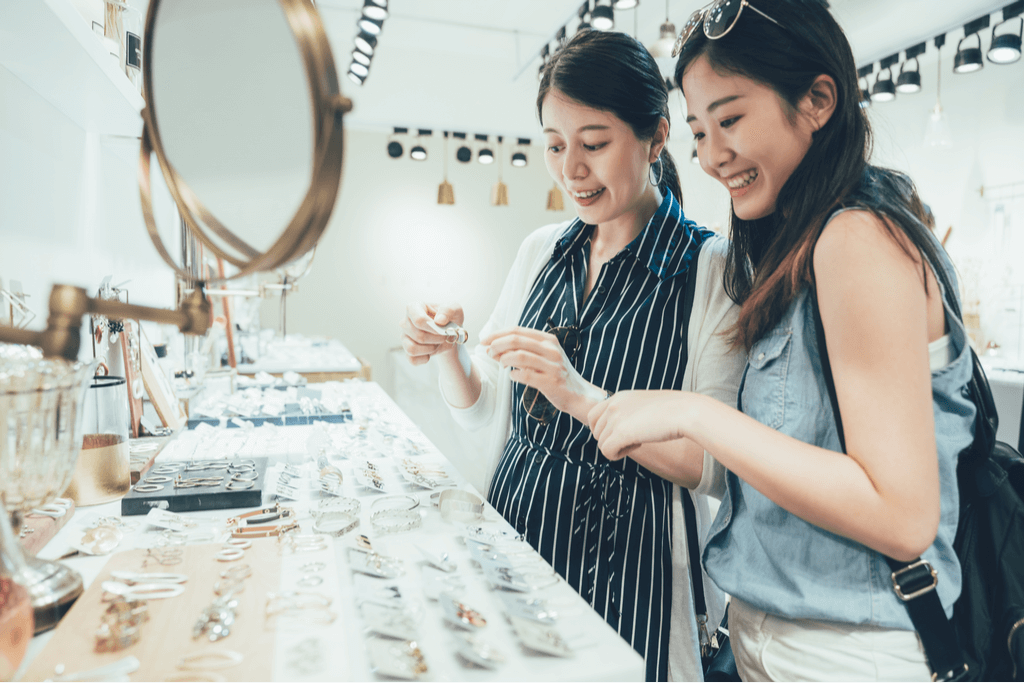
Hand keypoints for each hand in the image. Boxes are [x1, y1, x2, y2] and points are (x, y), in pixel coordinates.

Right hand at [400, 302, 464, 365]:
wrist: (449, 333)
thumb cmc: (449, 318)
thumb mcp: (455, 309)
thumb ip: (449, 310)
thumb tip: (439, 320)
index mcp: (415, 307)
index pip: (419, 320)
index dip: (432, 328)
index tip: (442, 330)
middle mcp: (406, 321)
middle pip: (418, 335)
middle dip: (436, 339)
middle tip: (444, 337)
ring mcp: (405, 336)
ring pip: (412, 349)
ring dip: (430, 349)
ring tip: (437, 344)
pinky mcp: (407, 349)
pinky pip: (412, 359)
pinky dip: (424, 358)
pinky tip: (431, 353)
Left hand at [482, 326, 604, 420]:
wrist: (578, 394)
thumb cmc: (556, 374)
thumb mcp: (543, 357)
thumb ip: (522, 351)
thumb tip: (493, 348)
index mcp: (548, 340)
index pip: (518, 330)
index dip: (498, 334)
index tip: (485, 340)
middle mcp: (552, 350)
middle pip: (516, 341)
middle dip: (497, 345)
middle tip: (488, 352)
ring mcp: (552, 366)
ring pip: (519, 357)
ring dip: (504, 359)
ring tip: (501, 364)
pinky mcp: (551, 382)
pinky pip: (525, 375)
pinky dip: (514, 375)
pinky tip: (513, 376)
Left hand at [588, 390, 690, 459]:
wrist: (685, 411)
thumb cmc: (673, 410)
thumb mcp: (644, 405)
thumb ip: (629, 412)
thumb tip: (622, 429)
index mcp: (618, 397)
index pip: (592, 415)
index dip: (603, 429)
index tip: (620, 434)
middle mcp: (613, 405)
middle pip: (596, 432)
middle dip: (611, 439)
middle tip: (633, 438)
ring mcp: (615, 418)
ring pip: (601, 443)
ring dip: (617, 447)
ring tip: (638, 441)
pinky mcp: (621, 433)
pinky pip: (606, 452)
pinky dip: (618, 455)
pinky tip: (637, 446)